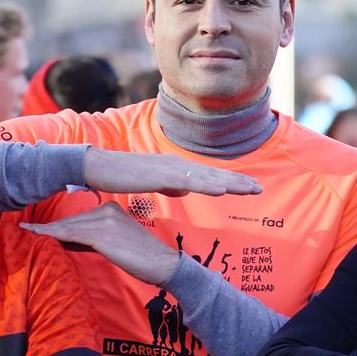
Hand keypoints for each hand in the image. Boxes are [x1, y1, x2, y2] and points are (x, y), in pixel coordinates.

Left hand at [22, 204, 178, 286]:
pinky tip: (38, 234)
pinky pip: (72, 234)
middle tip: (25, 228)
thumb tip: (66, 241)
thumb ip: (91, 239)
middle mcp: (107, 209)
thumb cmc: (141, 258)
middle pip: (71, 221)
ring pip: (69, 226)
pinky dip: (52, 234)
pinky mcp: (103, 234)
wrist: (162, 264)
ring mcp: (105, 220)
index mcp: (111, 208)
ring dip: (46, 231)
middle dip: (49, 227)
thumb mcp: (114, 244)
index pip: (79, 218)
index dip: (58, 224)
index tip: (38, 226)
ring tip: (27, 231)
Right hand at [84, 149, 261, 197]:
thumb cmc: (121, 175)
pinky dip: (207, 185)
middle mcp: (176, 164)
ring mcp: (169, 168)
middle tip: (259, 188)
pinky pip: (188, 182)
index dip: (230, 181)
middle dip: (238, 181)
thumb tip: (185, 190)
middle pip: (213, 174)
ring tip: (250, 189)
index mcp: (175, 168)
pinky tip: (222, 190)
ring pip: (207, 177)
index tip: (249, 188)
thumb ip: (170, 185)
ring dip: (230, 183)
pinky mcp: (159, 175)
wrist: (97, 166)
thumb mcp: (151, 183)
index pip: (208, 175)